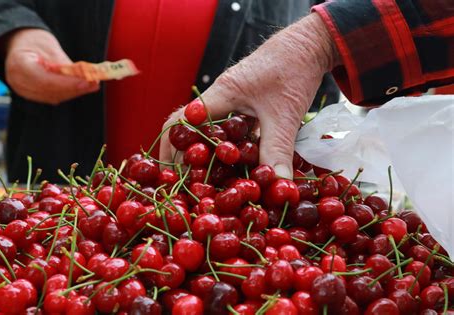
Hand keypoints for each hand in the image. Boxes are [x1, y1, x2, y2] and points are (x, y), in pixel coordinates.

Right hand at [1, 28, 98, 104]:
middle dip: (75, 88)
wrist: (18, 44)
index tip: (86, 82)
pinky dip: (68, 92)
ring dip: (74, 92)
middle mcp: (18, 81)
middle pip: (51, 91)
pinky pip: (53, 96)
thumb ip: (64, 64)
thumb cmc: (34, 42)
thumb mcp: (49, 46)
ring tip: (92, 85)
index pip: (45, 80)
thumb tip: (85, 77)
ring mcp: (23, 90)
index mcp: (19, 64)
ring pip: (53, 96)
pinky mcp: (32, 95)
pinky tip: (83, 87)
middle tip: (94, 84)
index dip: (67, 84)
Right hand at [160, 14, 339, 177]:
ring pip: (212, 129)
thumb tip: (278, 186)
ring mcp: (234, 99)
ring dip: (209, 152)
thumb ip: (278, 151)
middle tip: (190, 183)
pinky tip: (238, 163)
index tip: (172, 172)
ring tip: (210, 179)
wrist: (310, 45)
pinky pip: (230, 127)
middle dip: (187, 155)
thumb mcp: (284, 115)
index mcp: (221, 94)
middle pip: (192, 127)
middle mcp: (221, 96)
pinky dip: (229, 146)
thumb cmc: (293, 70)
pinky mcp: (247, 103)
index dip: (171, 146)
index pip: (183, 120)